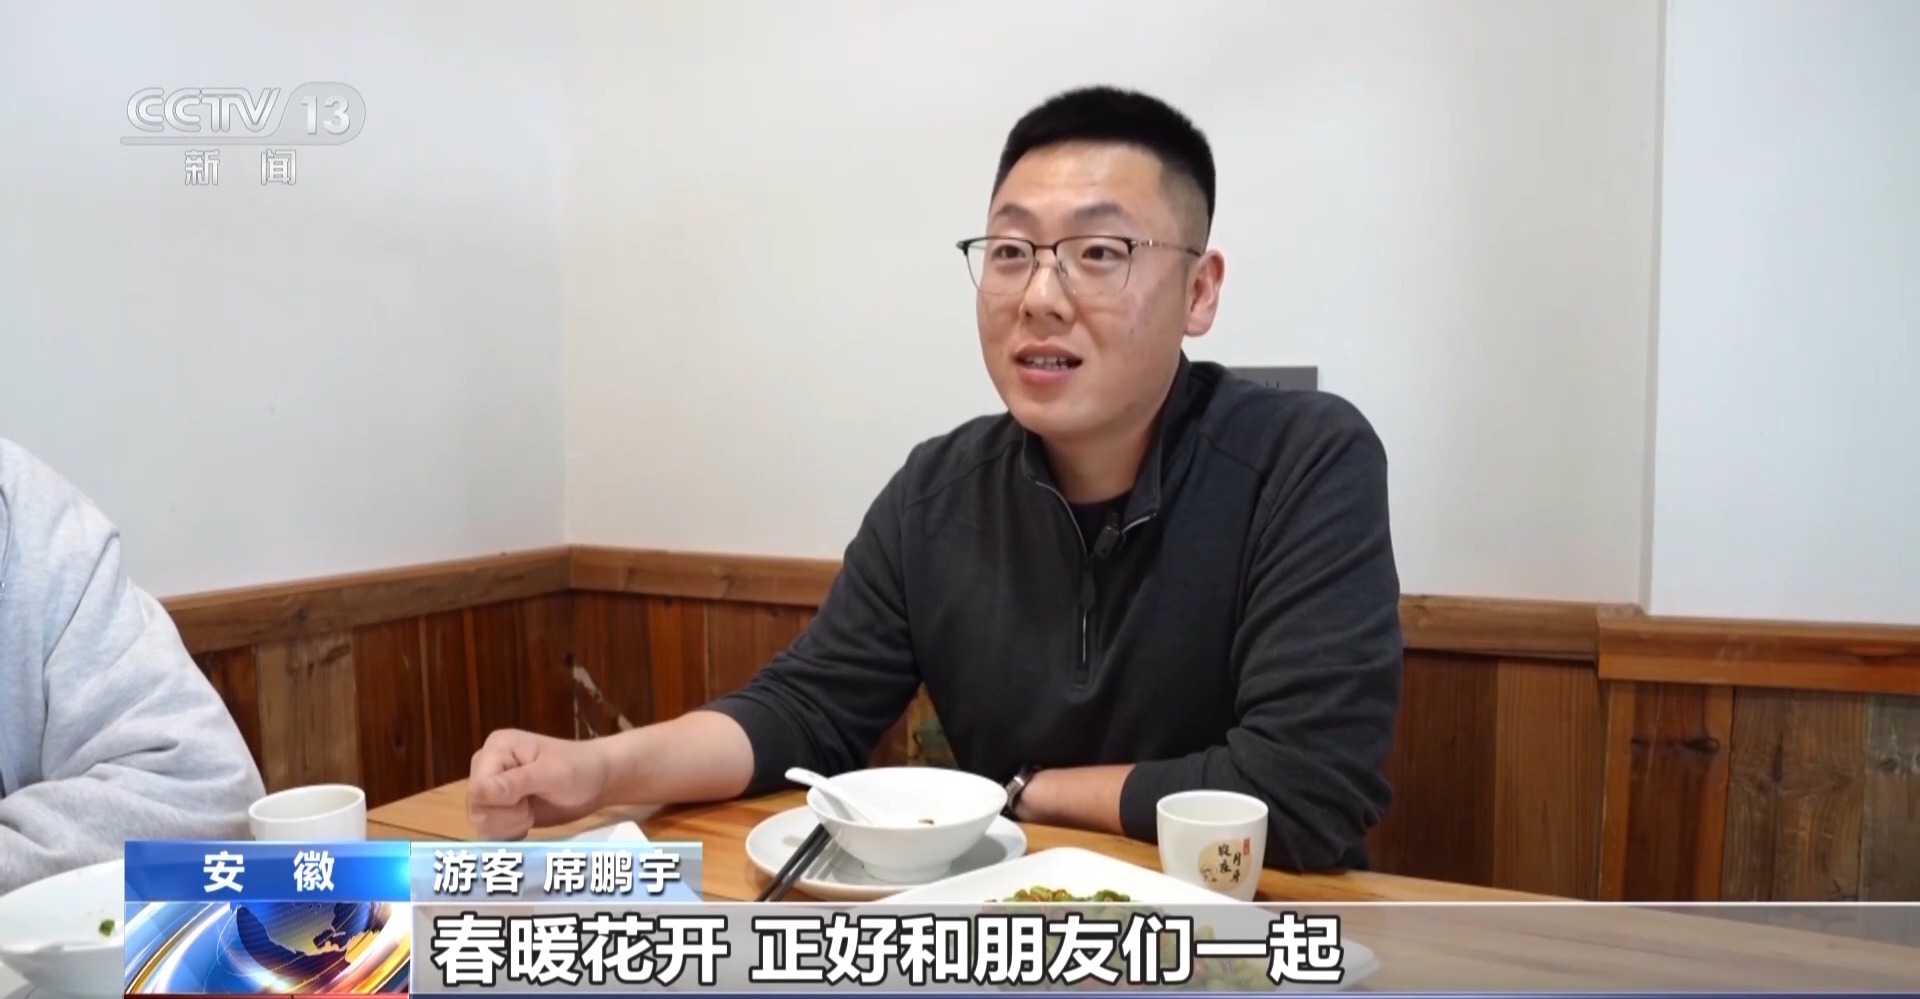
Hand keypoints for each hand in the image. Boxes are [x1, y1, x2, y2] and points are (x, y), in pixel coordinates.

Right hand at [467, 729, 610, 839]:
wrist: (598, 781)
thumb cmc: (580, 769)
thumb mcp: (553, 773)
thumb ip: (519, 781)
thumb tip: (484, 790)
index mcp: (497, 748)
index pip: (477, 788)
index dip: (501, 803)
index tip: (526, 800)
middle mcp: (487, 766)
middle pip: (475, 807)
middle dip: (506, 816)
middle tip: (530, 807)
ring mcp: (491, 787)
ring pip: (479, 822)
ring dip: (508, 826)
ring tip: (530, 813)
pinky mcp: (498, 807)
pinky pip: (487, 830)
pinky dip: (507, 833)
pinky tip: (526, 822)